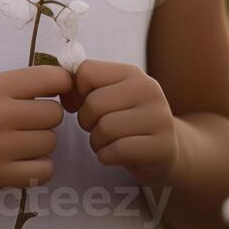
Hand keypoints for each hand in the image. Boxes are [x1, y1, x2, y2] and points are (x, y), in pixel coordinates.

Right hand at [0, 65, 73, 190]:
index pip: (55, 78)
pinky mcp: (1, 176)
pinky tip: (20, 162)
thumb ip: (29, 83)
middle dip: (46, 120)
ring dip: (41, 145)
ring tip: (19, 144)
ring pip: (51, 143)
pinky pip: (46, 170)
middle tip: (26, 124)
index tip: (52, 95)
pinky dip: (38, 168)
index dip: (62, 87)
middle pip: (55, 114)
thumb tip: (74, 83)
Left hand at [59, 60, 179, 186]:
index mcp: (132, 73)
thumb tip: (63, 88)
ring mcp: (160, 118)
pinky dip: (106, 156)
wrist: (165, 151)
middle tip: (98, 129)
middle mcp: (150, 90)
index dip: (76, 92)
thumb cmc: (126, 122)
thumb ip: (83, 86)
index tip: (83, 105)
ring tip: (108, 142)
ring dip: (97, 142)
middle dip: (86, 121)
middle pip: (94, 103)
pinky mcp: (162, 147)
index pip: (86, 72)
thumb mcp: (109, 96)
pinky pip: (116, 151)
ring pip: (105, 128)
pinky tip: (115, 155)